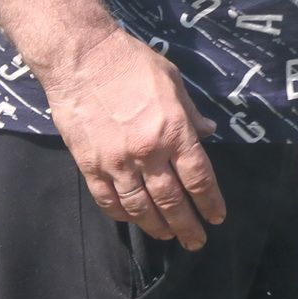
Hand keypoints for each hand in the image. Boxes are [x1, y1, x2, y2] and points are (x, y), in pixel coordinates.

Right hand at [42, 30, 225, 246]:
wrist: (81, 57)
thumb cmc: (131, 62)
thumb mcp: (172, 81)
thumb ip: (191, 113)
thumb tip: (210, 132)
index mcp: (173, 131)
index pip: (198, 178)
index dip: (210, 203)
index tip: (216, 218)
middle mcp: (147, 153)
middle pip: (171, 201)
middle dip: (187, 225)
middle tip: (196, 241)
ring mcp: (116, 162)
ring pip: (140, 207)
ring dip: (156, 227)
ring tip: (168, 237)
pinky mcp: (89, 164)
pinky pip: (108, 200)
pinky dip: (122, 215)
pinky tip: (132, 219)